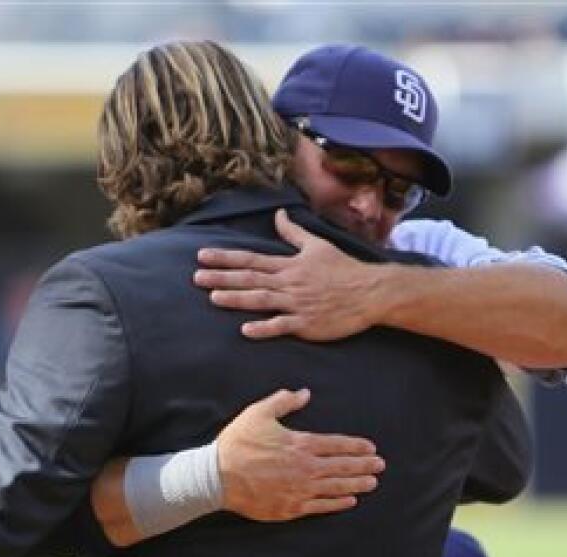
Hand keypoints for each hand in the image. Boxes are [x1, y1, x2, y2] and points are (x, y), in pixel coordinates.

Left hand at [196, 209, 386, 340]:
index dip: (225, 258)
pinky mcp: (306, 323)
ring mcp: (296, 303)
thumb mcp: (317, 245)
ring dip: (237, 299)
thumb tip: (278, 215)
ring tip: (213, 298)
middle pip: (250, 279)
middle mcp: (288, 283)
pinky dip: (264, 328)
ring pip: (261, 300)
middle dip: (222, 278)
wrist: (370, 292)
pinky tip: (245, 330)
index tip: (202, 257)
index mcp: (289, 265)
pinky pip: (282, 326)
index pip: (250, 259)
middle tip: (196, 278)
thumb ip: (294, 233)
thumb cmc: (344, 269)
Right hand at [217, 388, 382, 520]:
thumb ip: (283, 401)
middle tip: (380, 465)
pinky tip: (350, 500)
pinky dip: (338, 503)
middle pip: (343, 466)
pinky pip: (321, 506)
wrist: (216, 477)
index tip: (371, 448)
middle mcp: (305, 468)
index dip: (356, 446)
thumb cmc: (237, 443)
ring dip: (357, 484)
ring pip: (336, 487)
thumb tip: (305, 393)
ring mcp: (299, 490)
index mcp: (300, 444)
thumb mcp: (258, 413)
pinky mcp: (291, 507)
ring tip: (372, 483)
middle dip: (364, 465)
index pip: (337, 444)